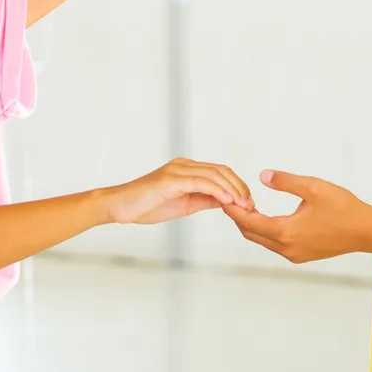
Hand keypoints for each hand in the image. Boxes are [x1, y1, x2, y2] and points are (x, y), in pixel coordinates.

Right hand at [102, 158, 252, 224]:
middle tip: (251, 205)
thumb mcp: (184, 204)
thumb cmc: (147, 206)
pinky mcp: (171, 179)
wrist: (120, 207)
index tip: (249, 203)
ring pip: (214, 175)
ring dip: (233, 190)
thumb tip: (227, 201)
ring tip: (244, 205)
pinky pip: (201, 182)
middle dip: (240, 187)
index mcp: (187, 169)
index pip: (220, 172)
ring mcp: (177, 170)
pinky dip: (217, 190)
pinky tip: (228, 201)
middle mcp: (183, 165)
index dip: (238, 186)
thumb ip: (205, 199)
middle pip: (221, 170)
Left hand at [224, 170, 371, 264]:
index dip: (233, 209)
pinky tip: (266, 218)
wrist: (367, 232)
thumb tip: (262, 175)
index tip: (222, 197)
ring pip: (262, 240)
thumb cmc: (344, 207)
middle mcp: (286, 248)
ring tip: (245, 206)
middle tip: (228, 199)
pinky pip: (275, 244)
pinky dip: (266, 231)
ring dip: (252, 225)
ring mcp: (294, 255)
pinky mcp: (301, 256)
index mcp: (285, 232)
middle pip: (251, 233)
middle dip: (238, 217)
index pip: (249, 222)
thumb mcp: (314, 187)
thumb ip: (285, 181)